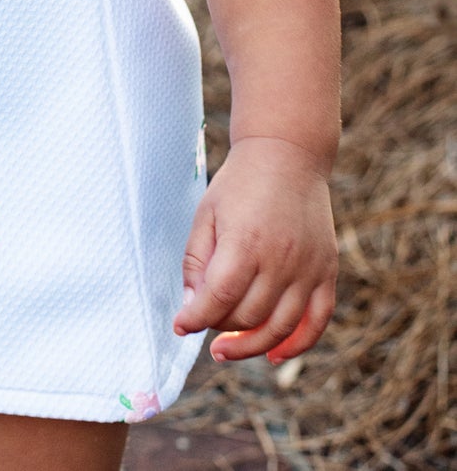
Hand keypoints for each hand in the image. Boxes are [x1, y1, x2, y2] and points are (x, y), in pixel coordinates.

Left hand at [175, 136, 337, 363]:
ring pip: (280, 328)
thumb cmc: (240, 183)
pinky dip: (297, 345)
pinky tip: (274, 354)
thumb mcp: (207, 213)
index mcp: (245, 242)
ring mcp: (309, 269)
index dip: (196, 318)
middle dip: (219, 326)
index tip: (180, 325)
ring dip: (251, 346)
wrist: (287, 154)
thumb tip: (192, 306)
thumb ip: (196, 260)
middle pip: (247, 316)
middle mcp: (281, 259)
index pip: (219, 297)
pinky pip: (316, 322)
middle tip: (204, 320)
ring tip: (226, 349)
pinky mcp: (327, 272)